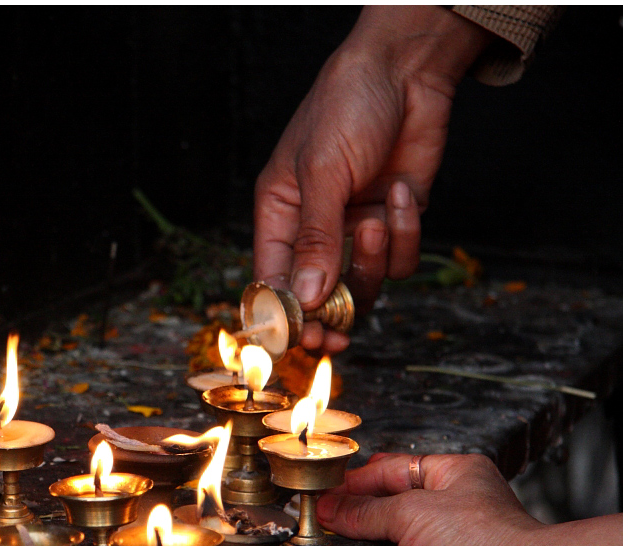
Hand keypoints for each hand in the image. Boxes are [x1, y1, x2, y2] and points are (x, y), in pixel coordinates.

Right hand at [254, 6, 492, 351]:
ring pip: (365, 283)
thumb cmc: (346, 106)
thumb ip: (315, 237)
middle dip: (331, 316)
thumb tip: (307, 297)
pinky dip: (405, 232)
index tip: (297, 341)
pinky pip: (401, 257)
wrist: (407, 71)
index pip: (272, 279)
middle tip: (337, 337)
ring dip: (374, 261)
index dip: (283, 315)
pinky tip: (402, 192)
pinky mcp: (395, 222)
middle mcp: (316, 229)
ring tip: (375, 220)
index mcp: (279, 214)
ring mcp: (356, 228)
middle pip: (320, 295)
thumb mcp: (322, 170)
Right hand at [317, 453, 622, 545]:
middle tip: (329, 511)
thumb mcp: (409, 513)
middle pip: (396, 496)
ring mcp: (457, 533)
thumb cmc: (487, 540)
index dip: (357, 479)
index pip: (393, 467)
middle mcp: (458, 498)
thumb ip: (365, 511)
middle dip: (363, 504)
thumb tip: (332, 508)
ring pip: (404, 526)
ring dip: (375, 531)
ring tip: (342, 532)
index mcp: (454, 470)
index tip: (328, 490)